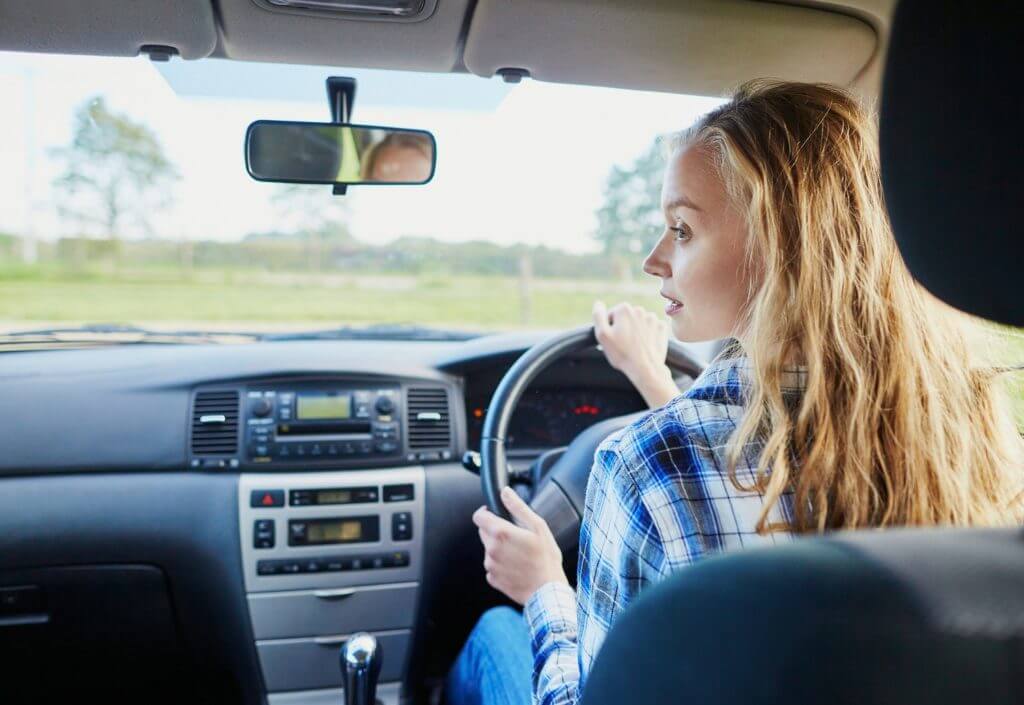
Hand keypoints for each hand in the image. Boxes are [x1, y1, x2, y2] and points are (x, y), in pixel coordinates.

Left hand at [472, 486, 568, 604]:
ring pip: (489, 549)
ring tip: (520, 554)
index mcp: (500, 533)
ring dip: (499, 548)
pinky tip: (517, 567)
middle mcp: (491, 549)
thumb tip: (505, 492)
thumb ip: (518, 507)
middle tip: (517, 537)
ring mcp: (490, 565)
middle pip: (484, 532)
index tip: (496, 514)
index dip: (486, 512)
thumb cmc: (546, 559)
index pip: (478, 516)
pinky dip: (501, 564)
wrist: (547, 591)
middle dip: (496, 531)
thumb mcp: (538, 526)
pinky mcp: (493, 579)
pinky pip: (493, 566)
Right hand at [593, 300, 679, 407]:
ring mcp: (653, 319)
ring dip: (636, 331)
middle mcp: (640, 310)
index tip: (613, 339)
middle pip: (627, 318)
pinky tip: (645, 344)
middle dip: (624, 327)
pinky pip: (652, 328)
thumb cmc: (622, 354)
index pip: (612, 315)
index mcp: (624, 309)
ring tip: (634, 345)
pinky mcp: (662, 328)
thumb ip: (598, 316)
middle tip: (623, 344)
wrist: (645, 368)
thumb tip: (598, 303)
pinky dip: (648, 334)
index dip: (610, 328)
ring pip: (640, 323)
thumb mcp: (602, 335)